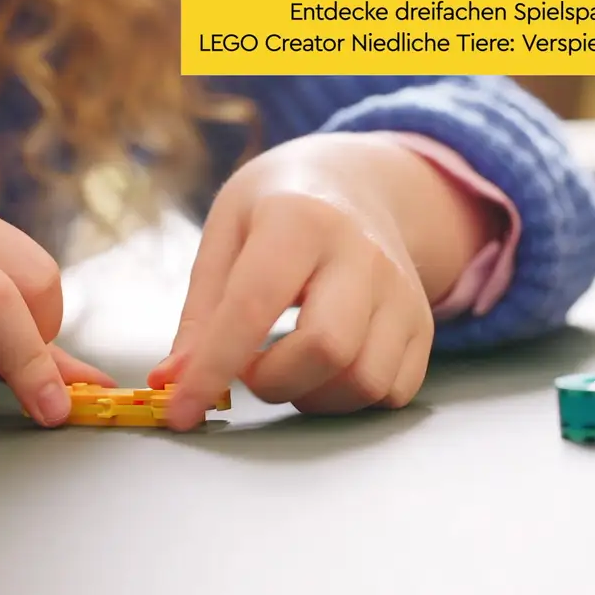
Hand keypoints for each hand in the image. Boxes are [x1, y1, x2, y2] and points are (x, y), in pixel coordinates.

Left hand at [151, 134, 468, 428]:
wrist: (354, 182)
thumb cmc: (274, 210)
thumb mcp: (225, 234)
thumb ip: (201, 312)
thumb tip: (172, 381)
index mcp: (299, 218)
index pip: (253, 306)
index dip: (212, 368)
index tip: (181, 411)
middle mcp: (362, 252)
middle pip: (327, 349)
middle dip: (273, 383)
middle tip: (249, 368)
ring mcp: (401, 290)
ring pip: (365, 380)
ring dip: (312, 396)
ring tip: (286, 367)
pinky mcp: (423, 323)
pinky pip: (393, 391)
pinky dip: (350, 399)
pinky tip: (324, 371)